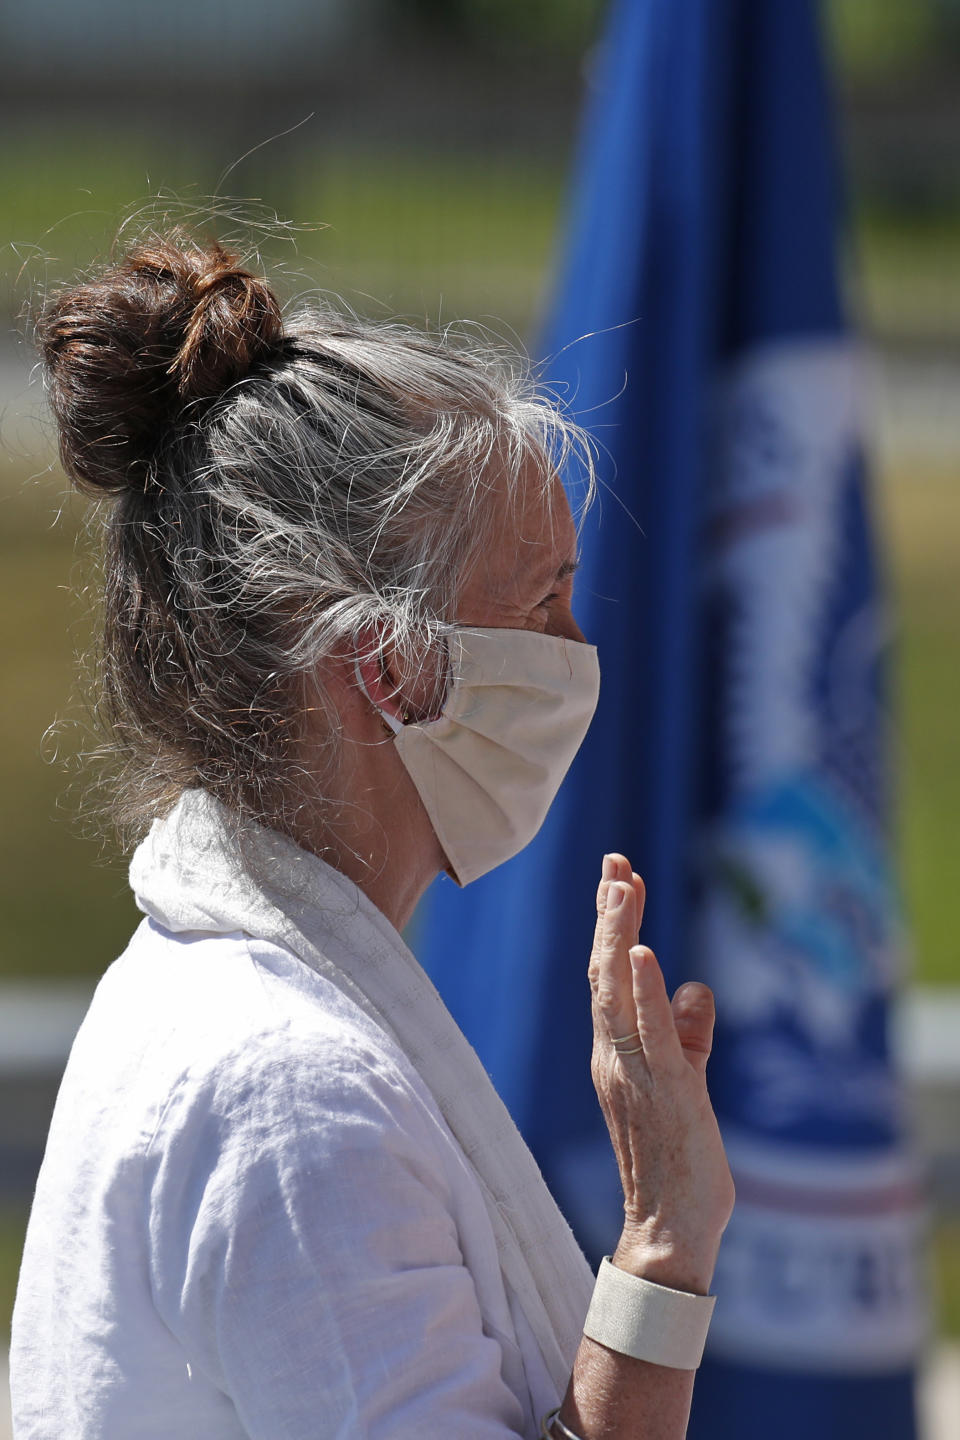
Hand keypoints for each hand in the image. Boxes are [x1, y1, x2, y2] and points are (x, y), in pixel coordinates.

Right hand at [588, 854, 733, 1294]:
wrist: (667, 1232)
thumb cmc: (677, 1161)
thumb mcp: (688, 1081)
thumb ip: (690, 1034)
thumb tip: (697, 987)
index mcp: (616, 1053)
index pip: (609, 976)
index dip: (614, 925)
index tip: (621, 877)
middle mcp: (613, 1056)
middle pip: (604, 972)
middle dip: (611, 913)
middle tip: (616, 862)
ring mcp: (632, 1072)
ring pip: (617, 992)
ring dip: (618, 935)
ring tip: (622, 886)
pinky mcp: (662, 1091)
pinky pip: (647, 1034)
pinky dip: (642, 991)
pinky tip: (640, 952)